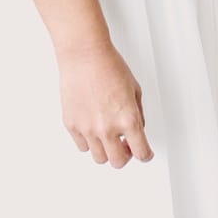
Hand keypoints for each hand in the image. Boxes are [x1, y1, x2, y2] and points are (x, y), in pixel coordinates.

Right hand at [58, 39, 153, 167]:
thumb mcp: (135, 89)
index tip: (145, 153)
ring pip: (99, 158)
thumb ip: (138, 114)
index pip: (141, 152)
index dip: (145, 155)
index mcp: (128, 119)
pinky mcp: (72, 125)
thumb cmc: (109, 66)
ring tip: (108, 136)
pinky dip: (89, 141)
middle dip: (125, 156)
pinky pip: (82, 146)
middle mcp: (107, 128)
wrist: (85, 56)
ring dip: (106, 150)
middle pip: (118, 162)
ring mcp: (88, 129)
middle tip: (126, 146)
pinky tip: (93, 128)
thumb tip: (137, 129)